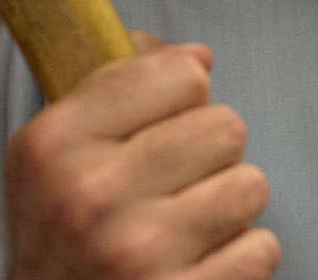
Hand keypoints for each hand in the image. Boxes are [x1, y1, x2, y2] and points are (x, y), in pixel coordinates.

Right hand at [4, 32, 279, 278]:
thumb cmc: (60, 231)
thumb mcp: (56, 150)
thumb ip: (119, 85)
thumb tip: (199, 57)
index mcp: (58, 141)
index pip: (182, 74)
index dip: (181, 97)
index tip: (158, 127)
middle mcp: (93, 193)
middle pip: (226, 126)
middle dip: (209, 154)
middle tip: (174, 184)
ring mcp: (138, 252)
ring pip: (251, 186)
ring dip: (228, 205)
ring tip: (188, 223)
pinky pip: (261, 249)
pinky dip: (240, 257)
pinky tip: (199, 261)